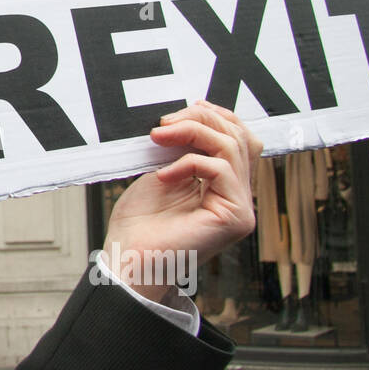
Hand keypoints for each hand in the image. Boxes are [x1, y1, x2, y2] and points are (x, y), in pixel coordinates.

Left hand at [103, 100, 260, 303]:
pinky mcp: (235, 218)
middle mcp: (239, 196)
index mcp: (224, 185)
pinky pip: (221, 170)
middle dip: (200, 119)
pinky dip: (188, 162)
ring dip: (192, 132)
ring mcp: (241, 208)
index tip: (181, 110)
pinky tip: (163, 175)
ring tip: (158, 137)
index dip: (216, 116)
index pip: (240, 138)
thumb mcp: (161, 172)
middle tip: (163, 124)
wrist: (128, 259)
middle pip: (239, 136)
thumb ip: (181, 148)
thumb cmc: (140, 224)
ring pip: (232, 147)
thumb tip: (186, 117)